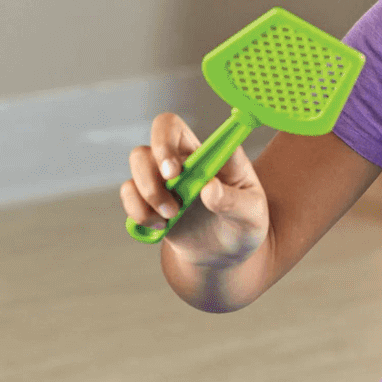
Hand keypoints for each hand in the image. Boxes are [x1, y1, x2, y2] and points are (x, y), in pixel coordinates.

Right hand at [121, 112, 269, 265]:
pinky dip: (139, 213)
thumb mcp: (252, 213)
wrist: (227, 255)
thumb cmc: (244, 224)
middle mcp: (179, 161)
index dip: (165, 142)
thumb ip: (235, 200)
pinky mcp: (149, 203)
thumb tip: (209, 188)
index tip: (175, 171)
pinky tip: (161, 225)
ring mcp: (162, 181)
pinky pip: (128, 195)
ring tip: (171, 216)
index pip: (172, 127)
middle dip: (150, 171)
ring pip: (136, 167)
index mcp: (205, 153)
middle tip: (171, 196)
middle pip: (147, 147)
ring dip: (148, 194)